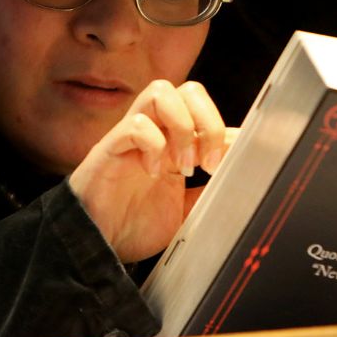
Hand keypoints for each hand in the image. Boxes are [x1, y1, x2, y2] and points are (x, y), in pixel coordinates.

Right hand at [68, 79, 237, 262]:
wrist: (96, 247)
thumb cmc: (133, 225)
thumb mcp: (185, 213)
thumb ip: (208, 193)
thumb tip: (240, 177)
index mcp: (174, 143)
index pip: (205, 112)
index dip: (227, 131)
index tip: (235, 162)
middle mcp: (155, 132)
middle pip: (188, 89)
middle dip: (207, 121)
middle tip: (208, 162)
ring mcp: (131, 137)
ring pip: (160, 92)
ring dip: (182, 126)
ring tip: (183, 165)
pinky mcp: (109, 149)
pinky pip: (134, 124)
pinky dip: (153, 145)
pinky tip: (153, 173)